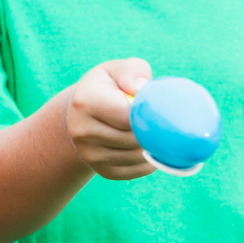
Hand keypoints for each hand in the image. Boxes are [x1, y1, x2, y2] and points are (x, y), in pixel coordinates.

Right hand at [65, 59, 156, 180]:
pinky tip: (148, 147)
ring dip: (153, 146)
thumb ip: (132, 71)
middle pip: (134, 138)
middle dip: (153, 130)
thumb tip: (141, 88)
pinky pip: (137, 171)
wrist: (83, 116)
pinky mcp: (102, 171)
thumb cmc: (108, 88)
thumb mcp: (116, 71)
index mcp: (85, 101)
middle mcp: (81, 131)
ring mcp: (89, 154)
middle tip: (162, 120)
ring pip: (137, 156)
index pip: (126, 116)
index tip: (158, 108)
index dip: (148, 113)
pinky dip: (149, 162)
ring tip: (154, 132)